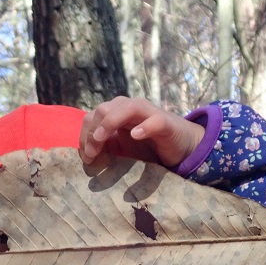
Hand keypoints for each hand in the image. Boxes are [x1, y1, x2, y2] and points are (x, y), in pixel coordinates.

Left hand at [79, 96, 204, 167]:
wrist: (180, 146)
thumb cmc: (149, 146)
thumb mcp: (122, 148)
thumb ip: (106, 146)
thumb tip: (86, 154)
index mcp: (116, 112)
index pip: (93, 116)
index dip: (85, 135)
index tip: (86, 157)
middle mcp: (130, 108)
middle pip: (104, 109)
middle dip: (93, 131)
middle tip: (91, 154)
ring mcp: (148, 113)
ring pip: (126, 108)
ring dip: (110, 122)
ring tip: (101, 138)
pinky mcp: (166, 123)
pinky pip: (154, 120)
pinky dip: (144, 126)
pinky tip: (135, 135)